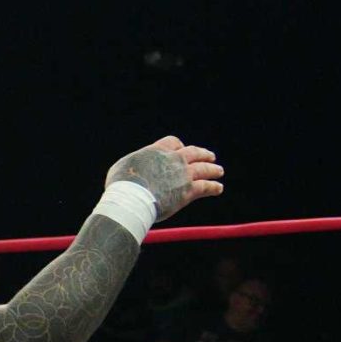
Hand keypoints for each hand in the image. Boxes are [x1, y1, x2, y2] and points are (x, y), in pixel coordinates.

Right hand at [106, 137, 223, 222]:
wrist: (132, 199)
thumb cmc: (121, 185)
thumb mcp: (122, 167)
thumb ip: (134, 165)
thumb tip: (131, 171)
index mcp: (157, 150)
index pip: (174, 142)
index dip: (179, 146)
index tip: (182, 150)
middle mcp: (174, 159)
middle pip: (194, 152)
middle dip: (202, 154)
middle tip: (209, 156)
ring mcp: (183, 174)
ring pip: (204, 168)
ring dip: (213, 169)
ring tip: (218, 171)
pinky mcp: (189, 191)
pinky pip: (206, 187)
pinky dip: (213, 187)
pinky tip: (218, 188)